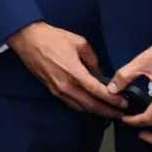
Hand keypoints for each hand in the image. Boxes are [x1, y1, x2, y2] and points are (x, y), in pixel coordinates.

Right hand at [8, 22, 124, 117]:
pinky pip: (71, 104)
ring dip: (95, 112)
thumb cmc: (54, 38)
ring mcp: (58, 90)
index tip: (123, 103)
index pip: (97, 91)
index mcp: (75, 73)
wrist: (29, 40)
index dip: (112, 99)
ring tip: (108, 112)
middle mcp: (67, 86)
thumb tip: (98, 72)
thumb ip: (92, 59)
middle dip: (107, 111)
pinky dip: (83, 108)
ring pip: (80, 108)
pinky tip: (91, 107)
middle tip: (120, 114)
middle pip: (90, 105)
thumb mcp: (79, 42)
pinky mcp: (52, 91)